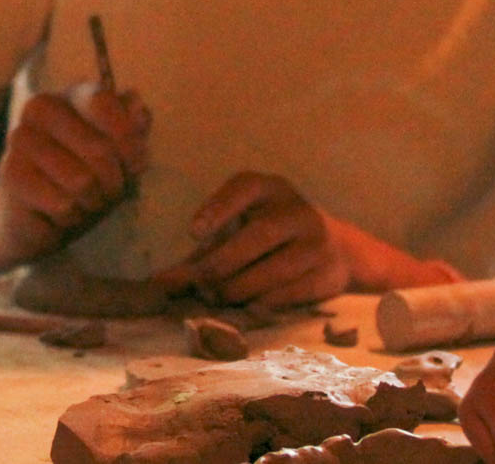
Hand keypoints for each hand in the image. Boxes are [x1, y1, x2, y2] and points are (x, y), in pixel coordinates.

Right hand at [0, 82, 148, 261]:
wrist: (39, 222)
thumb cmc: (86, 181)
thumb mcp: (120, 157)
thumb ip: (132, 128)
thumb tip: (135, 101)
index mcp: (70, 96)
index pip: (104, 104)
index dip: (130, 142)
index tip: (135, 165)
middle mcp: (39, 108)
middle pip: (101, 150)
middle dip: (113, 182)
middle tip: (104, 191)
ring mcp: (20, 139)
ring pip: (82, 181)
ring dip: (92, 202)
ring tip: (80, 201)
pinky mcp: (11, 174)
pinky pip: (64, 206)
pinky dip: (71, 218)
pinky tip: (56, 213)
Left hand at [154, 171, 349, 306]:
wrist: (335, 248)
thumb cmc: (267, 237)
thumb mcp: (239, 230)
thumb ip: (201, 252)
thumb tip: (159, 284)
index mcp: (270, 188)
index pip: (245, 187)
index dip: (219, 207)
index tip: (193, 233)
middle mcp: (297, 210)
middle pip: (261, 233)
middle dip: (225, 262)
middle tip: (200, 283)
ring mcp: (318, 241)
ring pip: (277, 268)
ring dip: (242, 287)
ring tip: (219, 297)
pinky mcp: (329, 273)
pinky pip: (293, 292)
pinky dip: (265, 302)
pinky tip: (248, 307)